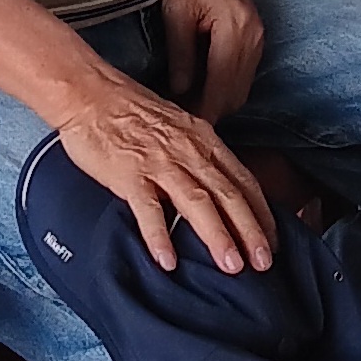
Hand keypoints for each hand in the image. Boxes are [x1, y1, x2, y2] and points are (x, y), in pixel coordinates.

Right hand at [53, 72, 273, 277]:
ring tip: (231, 267)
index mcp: (203, 139)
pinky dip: (160, 236)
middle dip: (250, 231)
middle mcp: (188, 150)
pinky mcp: (129, 174)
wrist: (88, 93)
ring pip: (197, 203)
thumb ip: (198, 154)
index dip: (261, 212)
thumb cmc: (129, 111)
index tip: (272, 241)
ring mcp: (159, 162)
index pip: (243, 179)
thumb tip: (219, 186)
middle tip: (264, 264)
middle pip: (228, 195)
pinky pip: (148, 210)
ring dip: (218, 236)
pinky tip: (168, 261)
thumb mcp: (177, 126)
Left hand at [157, 0, 262, 121]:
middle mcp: (253, 38)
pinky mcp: (256, 38)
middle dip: (211, 112)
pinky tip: (203, 89)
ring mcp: (259, 39)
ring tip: (189, 109)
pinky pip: (243, 75)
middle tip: (181, 122)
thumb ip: (181, 55)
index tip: (183, 126)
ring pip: (241, 89)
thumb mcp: (176, 13)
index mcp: (234, 31)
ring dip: (218, 102)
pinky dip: (225, 88)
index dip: (203, 112)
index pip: (220, 88)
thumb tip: (180, 91)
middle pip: (235, 95)